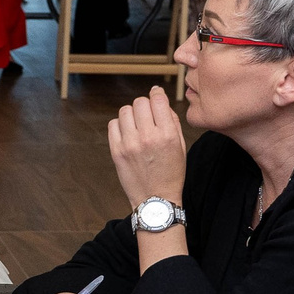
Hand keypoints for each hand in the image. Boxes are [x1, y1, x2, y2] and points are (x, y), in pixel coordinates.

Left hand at [108, 86, 187, 209]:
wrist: (155, 200)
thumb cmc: (171, 173)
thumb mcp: (181, 146)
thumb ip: (172, 121)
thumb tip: (160, 100)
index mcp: (167, 135)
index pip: (157, 99)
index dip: (156, 94)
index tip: (156, 95)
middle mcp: (148, 137)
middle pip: (140, 102)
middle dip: (145, 106)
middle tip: (147, 116)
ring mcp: (130, 144)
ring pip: (125, 110)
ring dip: (132, 115)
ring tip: (137, 126)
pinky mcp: (116, 151)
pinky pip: (113, 124)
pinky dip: (120, 125)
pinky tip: (127, 134)